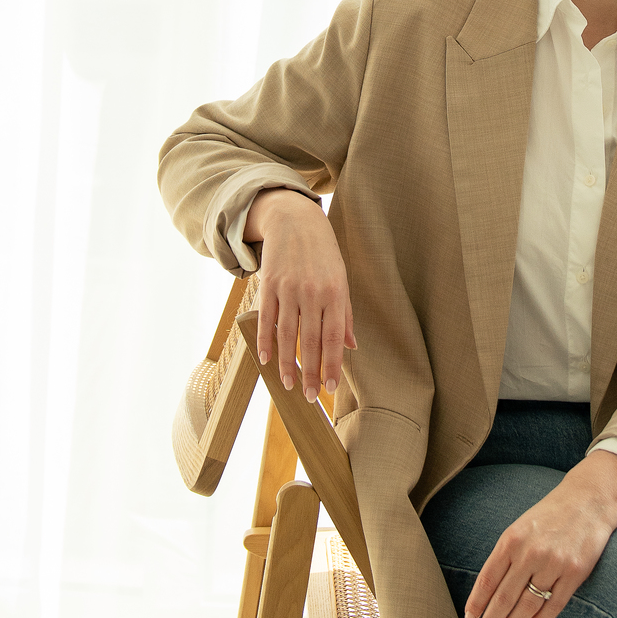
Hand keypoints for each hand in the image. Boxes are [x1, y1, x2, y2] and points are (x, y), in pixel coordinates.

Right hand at [246, 190, 355, 402]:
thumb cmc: (323, 254)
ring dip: (287, 363)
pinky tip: (266, 359)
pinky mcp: (269, 285)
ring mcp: (288, 288)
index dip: (332, 364)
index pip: (334, 337)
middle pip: (311, 340)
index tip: (331, 387)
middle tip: (311, 397)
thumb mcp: (341, 279)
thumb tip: (351, 346)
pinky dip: (265, 341)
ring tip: (289, 385)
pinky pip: (266, 319)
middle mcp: (312, 292)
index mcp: (335, 292)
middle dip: (311, 372)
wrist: (295, 220)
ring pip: (287, 334)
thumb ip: (344, 314)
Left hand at [464, 452, 616, 617]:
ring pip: (527, 606)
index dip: (476, 603)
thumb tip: (489, 591)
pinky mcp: (575, 573)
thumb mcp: (520, 527)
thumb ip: (506, 555)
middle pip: (504, 598)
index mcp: (511, 539)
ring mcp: (553, 564)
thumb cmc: (550, 515)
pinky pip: (554, 606)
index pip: (487, 580)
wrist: (589, 499)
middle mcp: (530, 553)